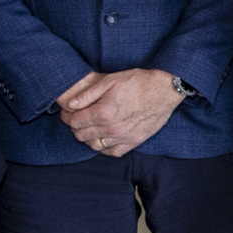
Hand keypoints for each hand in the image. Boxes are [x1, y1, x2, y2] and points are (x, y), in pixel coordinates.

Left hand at [58, 68, 186, 157]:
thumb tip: (71, 104)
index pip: (75, 122)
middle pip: (82, 135)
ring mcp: (123, 137)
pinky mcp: (134, 141)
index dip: (67, 117)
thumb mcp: (110, 81)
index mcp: (103, 112)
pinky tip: (104, 138)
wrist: (164, 90)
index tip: (67, 113)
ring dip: (88, 138)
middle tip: (77, 119)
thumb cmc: (138, 82)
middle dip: (75, 127)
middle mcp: (111, 128)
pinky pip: (113, 152)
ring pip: (95, 145)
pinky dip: (104, 148)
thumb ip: (88, 94)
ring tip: (89, 128)